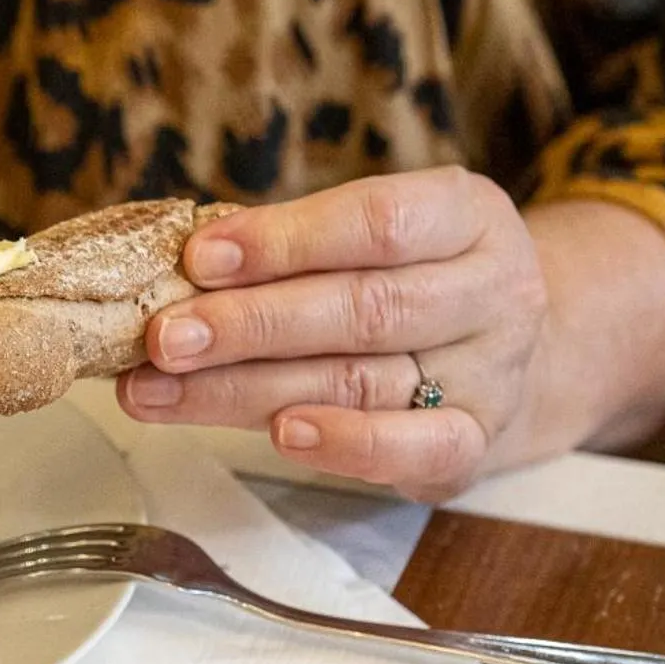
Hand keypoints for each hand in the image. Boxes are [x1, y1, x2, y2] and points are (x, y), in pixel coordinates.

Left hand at [117, 168, 549, 502]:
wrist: (505, 353)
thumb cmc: (403, 281)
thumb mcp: (367, 239)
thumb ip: (290, 251)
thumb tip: (175, 272)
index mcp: (465, 214)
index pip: (376, 221)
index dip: (282, 241)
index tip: (197, 259)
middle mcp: (492, 291)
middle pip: (362, 308)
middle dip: (248, 325)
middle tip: (161, 339)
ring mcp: (492, 373)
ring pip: (361, 381)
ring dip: (246, 390)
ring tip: (160, 392)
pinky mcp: (477, 443)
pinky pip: (417, 448)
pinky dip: (347, 444)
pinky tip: (281, 435)